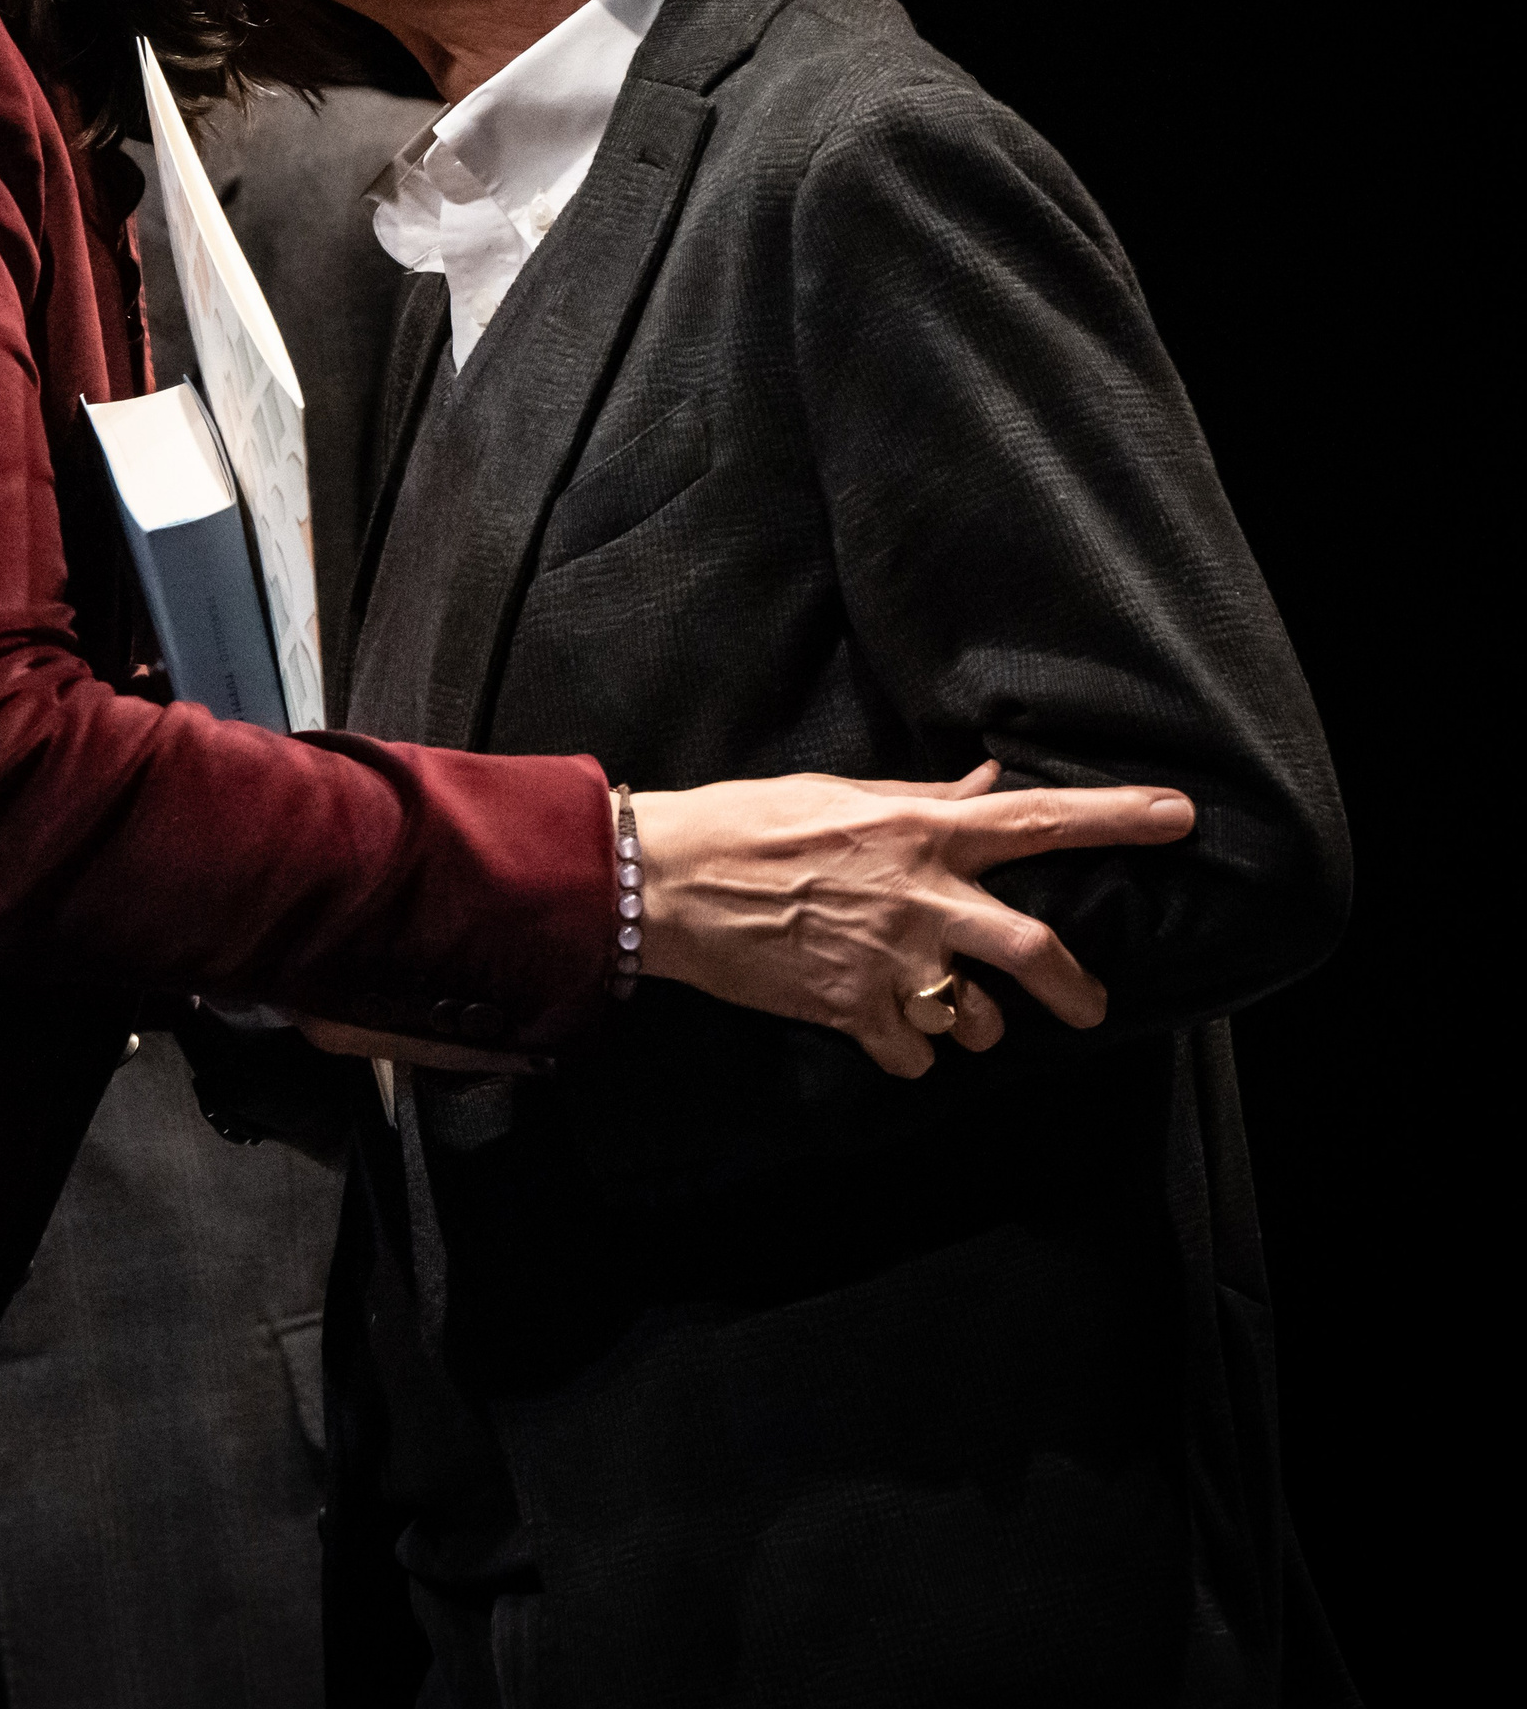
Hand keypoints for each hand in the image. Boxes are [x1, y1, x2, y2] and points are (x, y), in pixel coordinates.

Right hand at [631, 762, 1194, 1077]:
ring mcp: (887, 960)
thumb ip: (924, 802)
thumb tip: (990, 789)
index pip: (1037, 821)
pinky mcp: (850, 1009)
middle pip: (1033, 952)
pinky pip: (913, 1054)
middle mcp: (918, 897)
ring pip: (975, 1017)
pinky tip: (885, 1031)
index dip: (1115, 819)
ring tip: (948, 1011)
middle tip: (1088, 1008)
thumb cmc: (746, 823)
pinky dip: (909, 1052)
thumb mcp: (839, 795)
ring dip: (973, 1023)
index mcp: (919, 832)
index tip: (1179, 817)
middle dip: (1074, 991)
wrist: (666, 880)